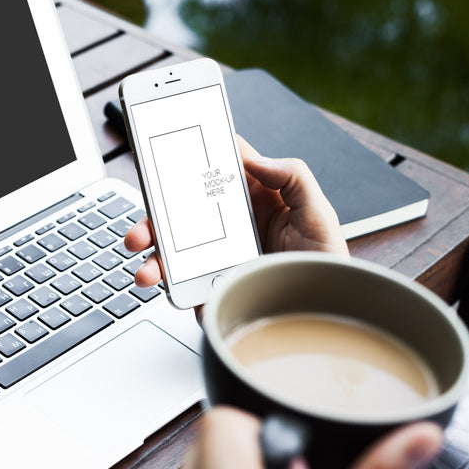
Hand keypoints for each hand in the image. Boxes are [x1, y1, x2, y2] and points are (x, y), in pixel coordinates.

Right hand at [124, 136, 348, 290]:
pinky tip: (164, 286)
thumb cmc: (325, 264)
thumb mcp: (320, 215)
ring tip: (146, 268)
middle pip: (182, 209)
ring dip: (152, 253)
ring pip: (174, 246)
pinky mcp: (212, 283)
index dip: (192, 155)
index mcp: (254, 197)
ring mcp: (218, 253)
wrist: (319, 317)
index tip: (165, 152)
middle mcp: (230, 223)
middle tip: (142, 228)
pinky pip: (182, 279)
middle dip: (154, 215)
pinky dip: (166, 282)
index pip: (217, 167)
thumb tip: (257, 160)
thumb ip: (295, 178)